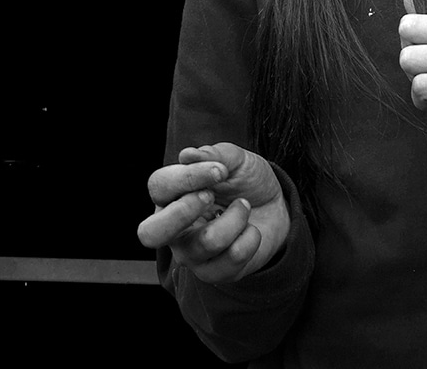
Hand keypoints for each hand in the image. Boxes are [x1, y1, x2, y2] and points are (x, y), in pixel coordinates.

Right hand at [137, 142, 288, 282]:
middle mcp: (174, 229)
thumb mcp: (237, 160)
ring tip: (244, 206)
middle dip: (182, 212)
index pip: (159, 186)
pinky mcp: (215, 272)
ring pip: (206, 242)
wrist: (276, 207)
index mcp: (171, 196)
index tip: (220, 170)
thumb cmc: (246, 182)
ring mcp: (192, 254)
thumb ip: (216, 154)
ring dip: (236, 218)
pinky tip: (251, 230)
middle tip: (210, 196)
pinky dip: (251, 237)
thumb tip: (187, 155)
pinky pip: (232, 258)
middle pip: (150, 233)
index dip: (188, 176)